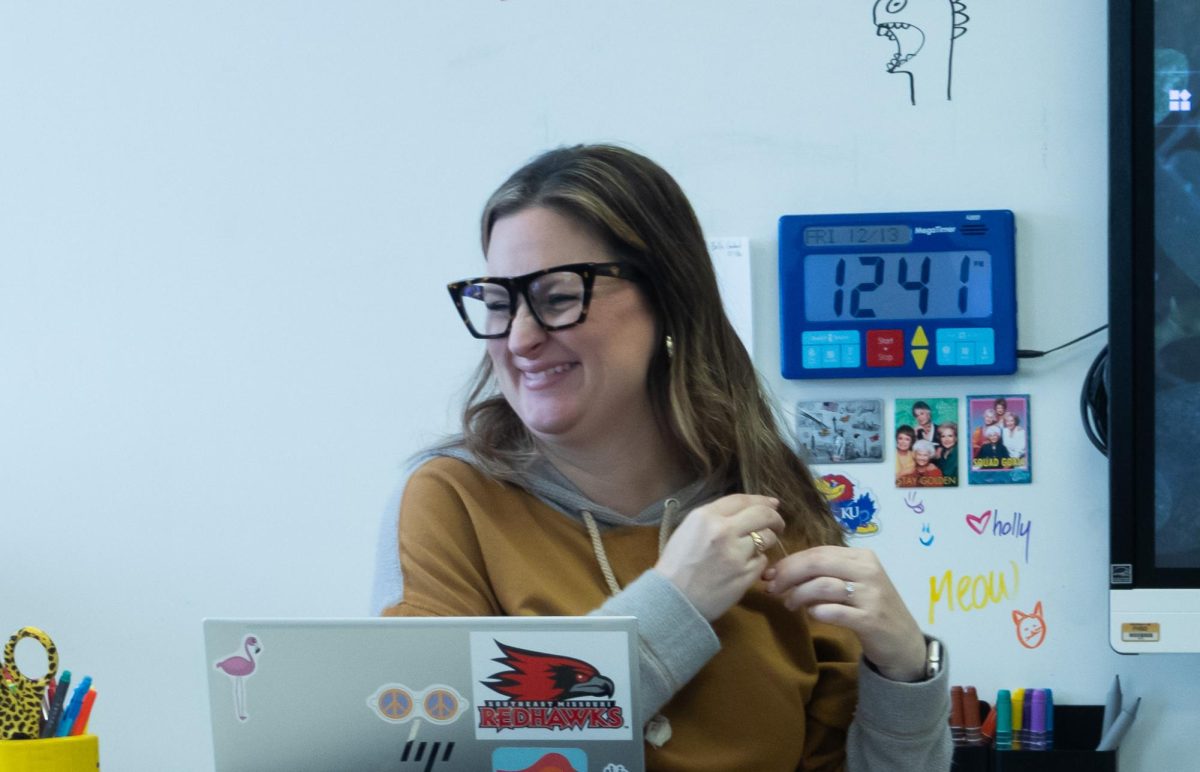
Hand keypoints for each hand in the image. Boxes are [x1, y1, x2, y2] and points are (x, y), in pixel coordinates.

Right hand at [655, 494, 784, 620]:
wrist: (672, 600)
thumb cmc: (675, 565)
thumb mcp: (688, 530)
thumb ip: (714, 518)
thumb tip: (744, 512)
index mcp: (706, 517)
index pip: (742, 500)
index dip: (761, 500)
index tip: (772, 504)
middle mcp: (724, 530)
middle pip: (763, 515)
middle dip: (775, 518)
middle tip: (777, 525)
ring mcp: (737, 554)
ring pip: (768, 538)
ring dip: (766, 541)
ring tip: (756, 548)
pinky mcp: (746, 575)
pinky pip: (762, 561)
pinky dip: (757, 562)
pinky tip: (745, 567)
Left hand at [764, 545, 926, 681]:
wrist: (904, 642)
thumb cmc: (870, 609)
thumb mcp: (852, 584)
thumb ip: (824, 575)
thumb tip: (781, 573)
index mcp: (862, 557)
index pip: (818, 551)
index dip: (789, 561)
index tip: (770, 574)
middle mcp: (868, 570)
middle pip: (817, 563)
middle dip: (788, 574)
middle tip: (772, 588)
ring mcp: (871, 595)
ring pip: (822, 585)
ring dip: (799, 595)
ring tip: (791, 605)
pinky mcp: (870, 619)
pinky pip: (833, 611)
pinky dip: (816, 612)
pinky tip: (812, 616)